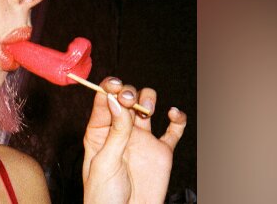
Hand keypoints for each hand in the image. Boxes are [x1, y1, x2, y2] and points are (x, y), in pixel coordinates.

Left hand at [81, 77, 186, 203]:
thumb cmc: (103, 196)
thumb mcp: (105, 162)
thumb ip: (115, 132)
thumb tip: (115, 100)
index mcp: (99, 131)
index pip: (104, 99)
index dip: (109, 87)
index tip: (115, 84)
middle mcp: (120, 130)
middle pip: (126, 98)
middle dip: (128, 93)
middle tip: (129, 100)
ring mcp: (141, 140)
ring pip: (146, 106)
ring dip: (147, 100)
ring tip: (146, 109)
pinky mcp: (161, 152)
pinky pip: (173, 130)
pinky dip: (177, 118)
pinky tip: (173, 113)